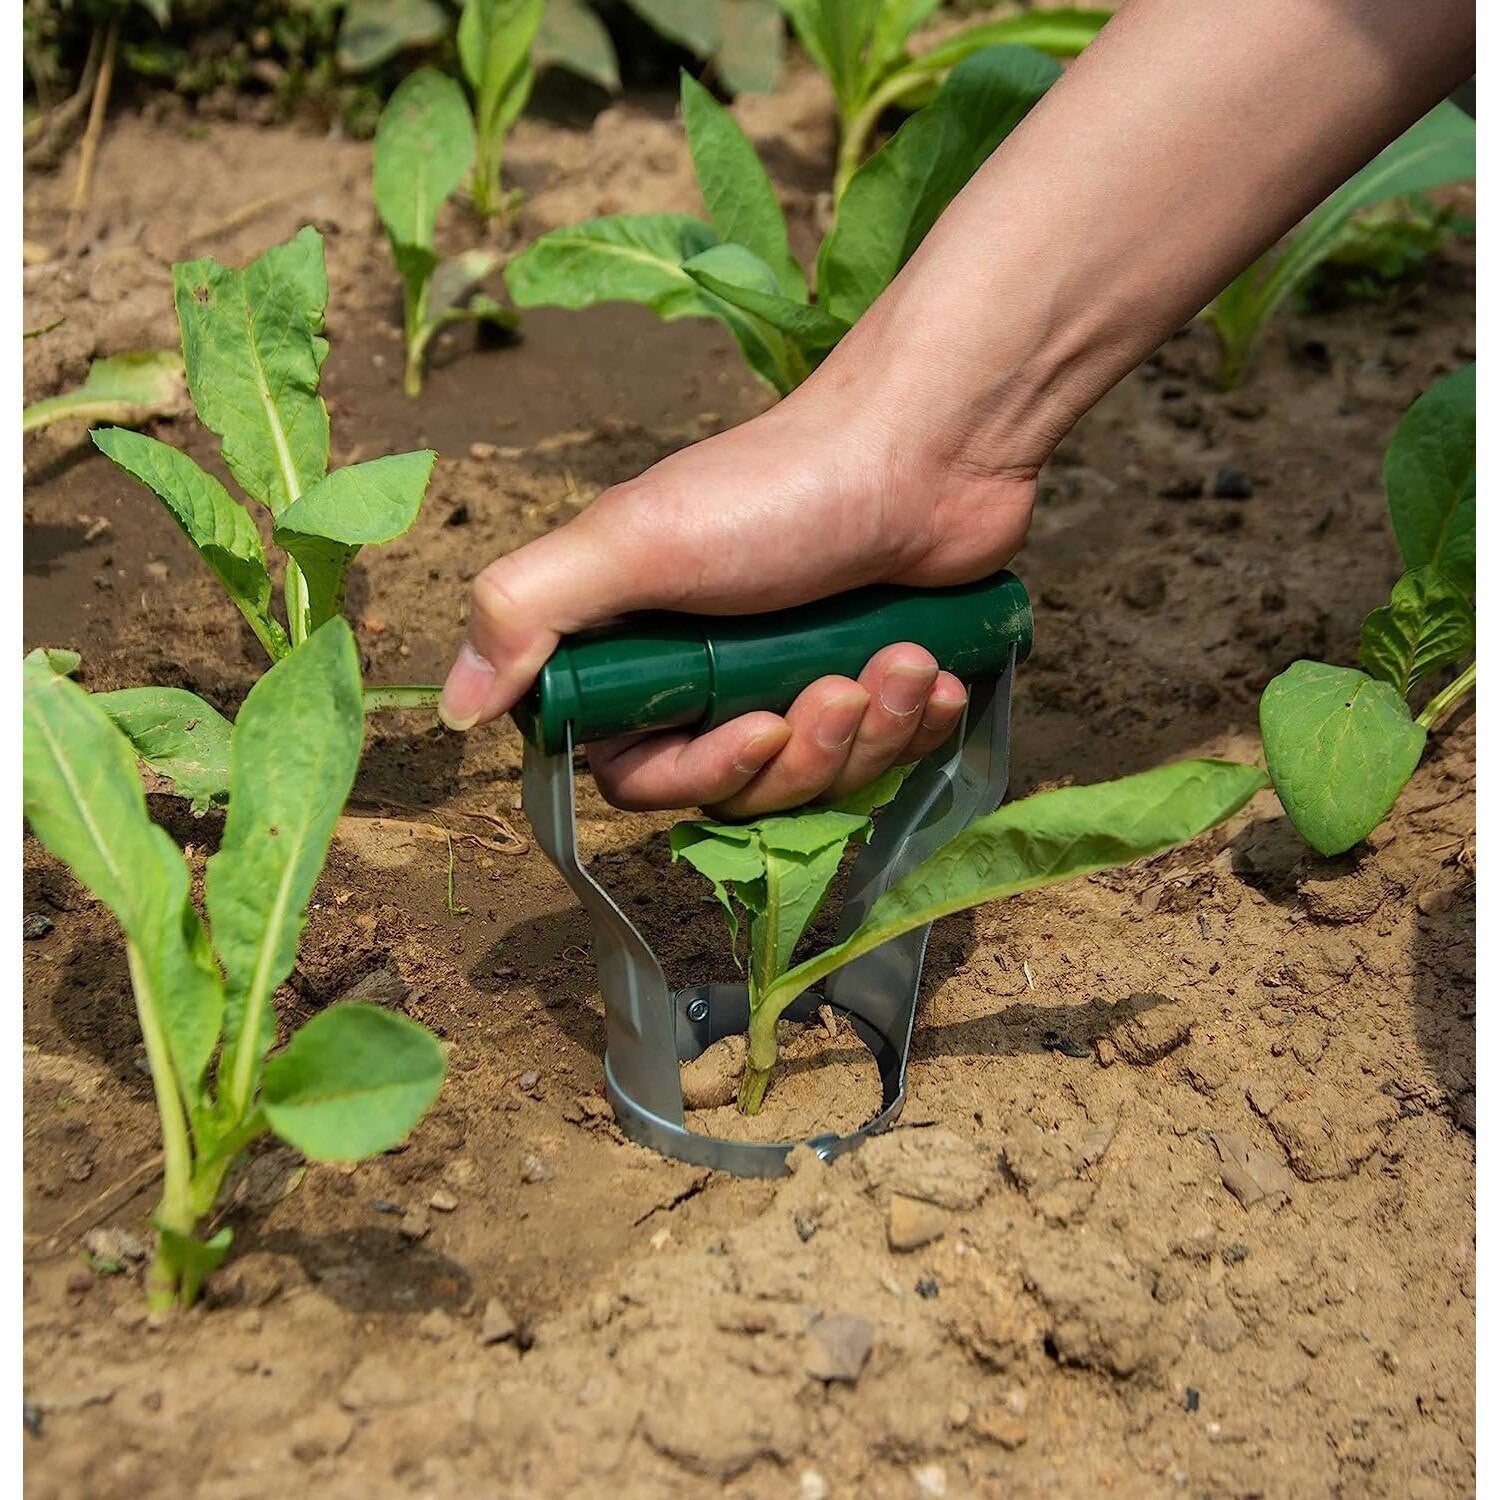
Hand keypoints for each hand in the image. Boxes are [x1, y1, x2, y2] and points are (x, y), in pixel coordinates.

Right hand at [440, 368, 1036, 815]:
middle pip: (744, 788)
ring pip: (823, 779)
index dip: (703, 773)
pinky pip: (890, 755)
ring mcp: (798, 681)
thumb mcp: (636, 540)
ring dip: (869, 732)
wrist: (930, 442)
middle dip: (803, 755)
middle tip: (840, 686)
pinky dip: (914, 722)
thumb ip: (529, 610)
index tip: (758, 727)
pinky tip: (932, 673)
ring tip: (899, 660)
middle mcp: (715, 678)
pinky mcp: (875, 685)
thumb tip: (455, 706)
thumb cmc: (780, 487)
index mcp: (644, 654)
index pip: (645, 776)